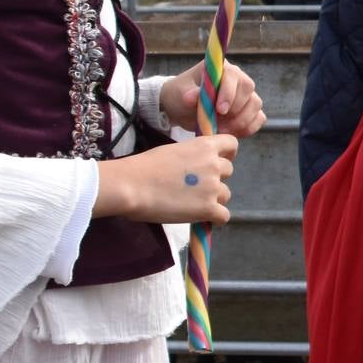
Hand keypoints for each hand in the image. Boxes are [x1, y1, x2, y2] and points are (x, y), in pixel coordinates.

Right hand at [93, 135, 238, 224]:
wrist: (131, 185)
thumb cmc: (143, 168)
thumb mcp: (173, 152)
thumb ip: (191, 157)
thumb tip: (195, 168)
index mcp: (204, 146)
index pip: (232, 144)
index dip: (226, 154)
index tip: (216, 162)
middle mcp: (214, 164)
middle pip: (228, 172)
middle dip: (215, 179)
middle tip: (194, 187)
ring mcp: (213, 187)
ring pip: (225, 195)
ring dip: (212, 200)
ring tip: (190, 204)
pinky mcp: (209, 208)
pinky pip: (223, 216)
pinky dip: (213, 218)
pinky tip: (198, 217)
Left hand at [162, 60, 265, 136]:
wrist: (182, 108)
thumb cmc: (181, 95)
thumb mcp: (181, 94)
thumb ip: (189, 94)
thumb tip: (191, 97)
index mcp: (221, 69)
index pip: (233, 76)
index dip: (229, 93)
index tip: (220, 110)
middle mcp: (237, 79)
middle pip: (248, 91)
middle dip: (235, 111)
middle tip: (219, 125)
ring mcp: (245, 95)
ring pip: (255, 105)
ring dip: (241, 122)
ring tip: (222, 131)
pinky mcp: (248, 110)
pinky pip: (259, 118)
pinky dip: (249, 128)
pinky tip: (232, 134)